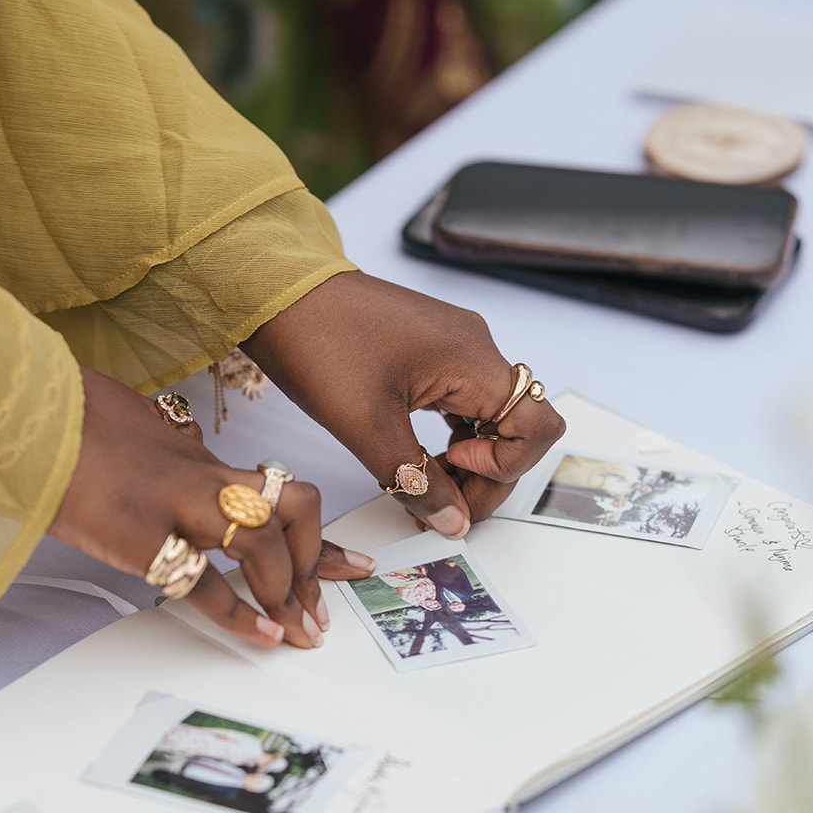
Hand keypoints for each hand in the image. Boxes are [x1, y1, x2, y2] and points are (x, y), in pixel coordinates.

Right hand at [48, 368, 374, 648]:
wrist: (19, 412)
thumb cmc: (65, 418)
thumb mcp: (131, 424)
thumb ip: (166, 448)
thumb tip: (187, 457)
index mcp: (196, 455)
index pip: (278, 490)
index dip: (318, 535)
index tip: (350, 564)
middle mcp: (198, 475)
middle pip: (290, 507)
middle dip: (313, 561)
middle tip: (322, 608)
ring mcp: (172, 502)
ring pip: (261, 538)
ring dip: (285, 588)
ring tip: (297, 628)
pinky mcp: (138, 533)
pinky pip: (201, 580)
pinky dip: (237, 612)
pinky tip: (261, 635)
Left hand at [243, 271, 564, 532]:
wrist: (275, 291)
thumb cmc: (317, 340)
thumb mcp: (365, 426)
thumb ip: (414, 480)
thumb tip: (452, 521)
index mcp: (471, 358)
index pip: (537, 427)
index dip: (504, 467)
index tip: (450, 473)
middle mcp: (474, 349)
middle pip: (519, 429)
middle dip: (486, 475)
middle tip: (437, 500)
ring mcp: (455, 348)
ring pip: (492, 420)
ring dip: (468, 460)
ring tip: (421, 479)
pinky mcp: (432, 352)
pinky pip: (465, 405)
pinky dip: (452, 439)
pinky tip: (415, 454)